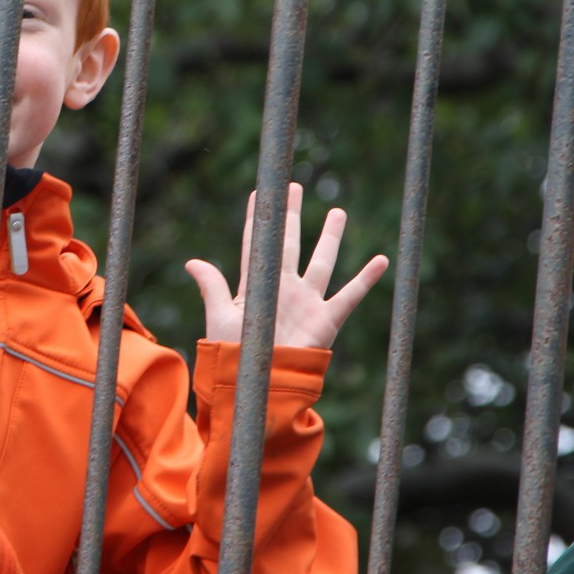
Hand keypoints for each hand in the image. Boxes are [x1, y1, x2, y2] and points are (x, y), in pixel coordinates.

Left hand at [185, 183, 388, 348]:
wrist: (261, 386)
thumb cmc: (235, 355)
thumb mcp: (220, 317)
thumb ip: (212, 287)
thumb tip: (191, 262)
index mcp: (256, 285)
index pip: (256, 244)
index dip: (257, 219)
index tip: (259, 193)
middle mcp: (283, 288)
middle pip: (289, 243)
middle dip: (291, 215)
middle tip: (293, 188)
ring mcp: (306, 301)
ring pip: (321, 261)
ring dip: (330, 237)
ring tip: (338, 212)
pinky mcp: (326, 319)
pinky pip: (350, 295)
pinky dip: (366, 279)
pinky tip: (382, 260)